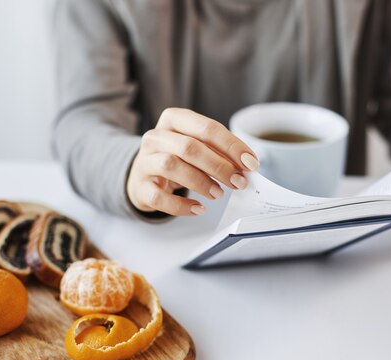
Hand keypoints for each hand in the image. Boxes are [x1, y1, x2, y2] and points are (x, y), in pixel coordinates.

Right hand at [126, 108, 258, 215]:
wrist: (144, 176)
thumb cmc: (178, 159)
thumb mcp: (197, 148)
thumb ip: (219, 152)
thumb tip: (246, 167)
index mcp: (174, 119)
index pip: (207, 128)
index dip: (232, 146)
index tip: (251, 164)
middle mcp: (156, 137)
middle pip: (189, 147)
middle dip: (219, 166)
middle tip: (239, 182)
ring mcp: (144, 161)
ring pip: (171, 166)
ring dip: (201, 182)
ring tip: (219, 195)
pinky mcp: (139, 186)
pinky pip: (159, 196)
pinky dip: (181, 205)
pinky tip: (198, 208)